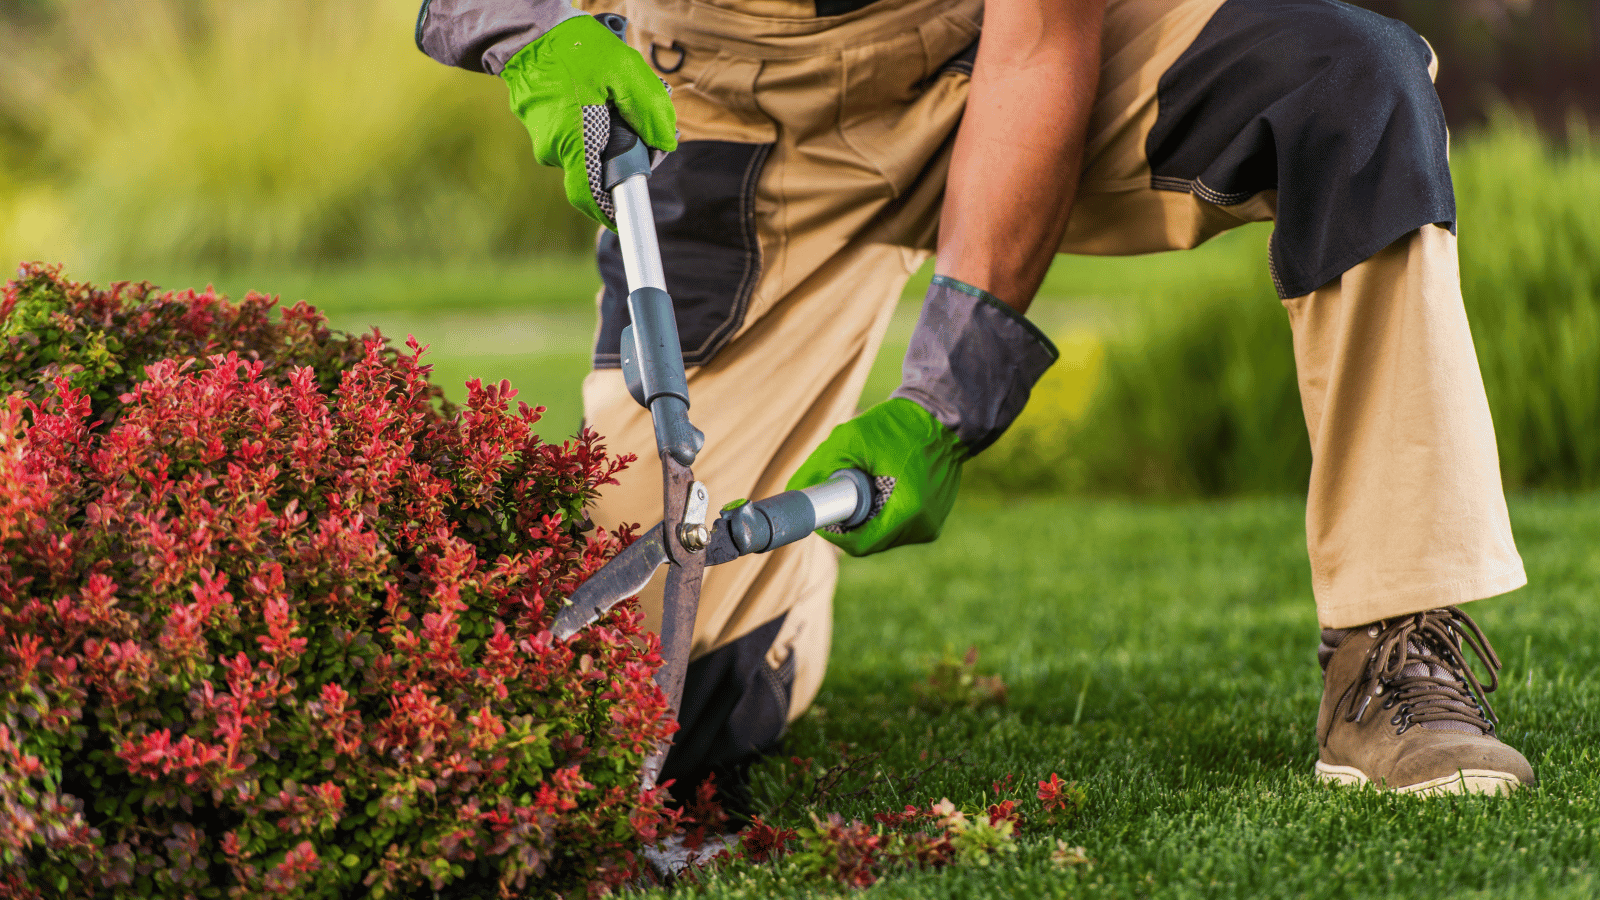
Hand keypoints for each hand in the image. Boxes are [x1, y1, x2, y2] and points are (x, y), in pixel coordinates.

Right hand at [500, 15, 676, 228]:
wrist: (529, 33)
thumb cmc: (576, 49)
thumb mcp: (625, 71)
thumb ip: (650, 111)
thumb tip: (665, 143)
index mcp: (574, 141)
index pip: (590, 197)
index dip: (611, 214)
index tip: (627, 220)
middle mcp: (554, 149)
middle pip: (597, 171)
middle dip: (624, 155)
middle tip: (641, 128)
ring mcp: (545, 139)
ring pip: (588, 150)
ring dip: (609, 134)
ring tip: (617, 99)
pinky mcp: (542, 128)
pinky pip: (575, 136)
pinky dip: (593, 124)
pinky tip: (599, 96)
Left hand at [787, 398, 964, 556]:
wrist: (944, 417)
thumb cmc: (899, 425)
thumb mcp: (850, 439)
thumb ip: (818, 467)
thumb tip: (793, 492)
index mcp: (907, 511)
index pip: (858, 544)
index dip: (834, 532)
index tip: (825, 512)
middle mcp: (923, 526)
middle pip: (870, 542)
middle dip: (850, 523)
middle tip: (841, 494)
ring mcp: (931, 525)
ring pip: (883, 536)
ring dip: (868, 518)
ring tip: (869, 484)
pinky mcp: (934, 520)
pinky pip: (898, 527)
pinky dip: (885, 513)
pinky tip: (886, 487)